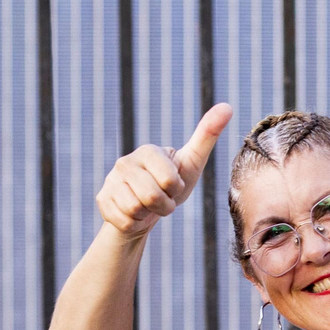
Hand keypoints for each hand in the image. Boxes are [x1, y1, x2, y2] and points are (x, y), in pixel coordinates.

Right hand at [95, 103, 232, 238]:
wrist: (147, 211)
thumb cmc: (172, 185)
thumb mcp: (191, 164)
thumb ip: (207, 135)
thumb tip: (227, 106)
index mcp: (148, 151)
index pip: (169, 180)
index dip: (175, 189)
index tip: (173, 185)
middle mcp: (125, 162)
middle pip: (151, 197)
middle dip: (164, 206)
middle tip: (162, 200)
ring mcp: (110, 181)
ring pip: (135, 209)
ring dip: (148, 215)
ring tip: (148, 206)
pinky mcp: (102, 200)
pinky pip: (124, 221)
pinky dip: (134, 223)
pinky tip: (134, 214)